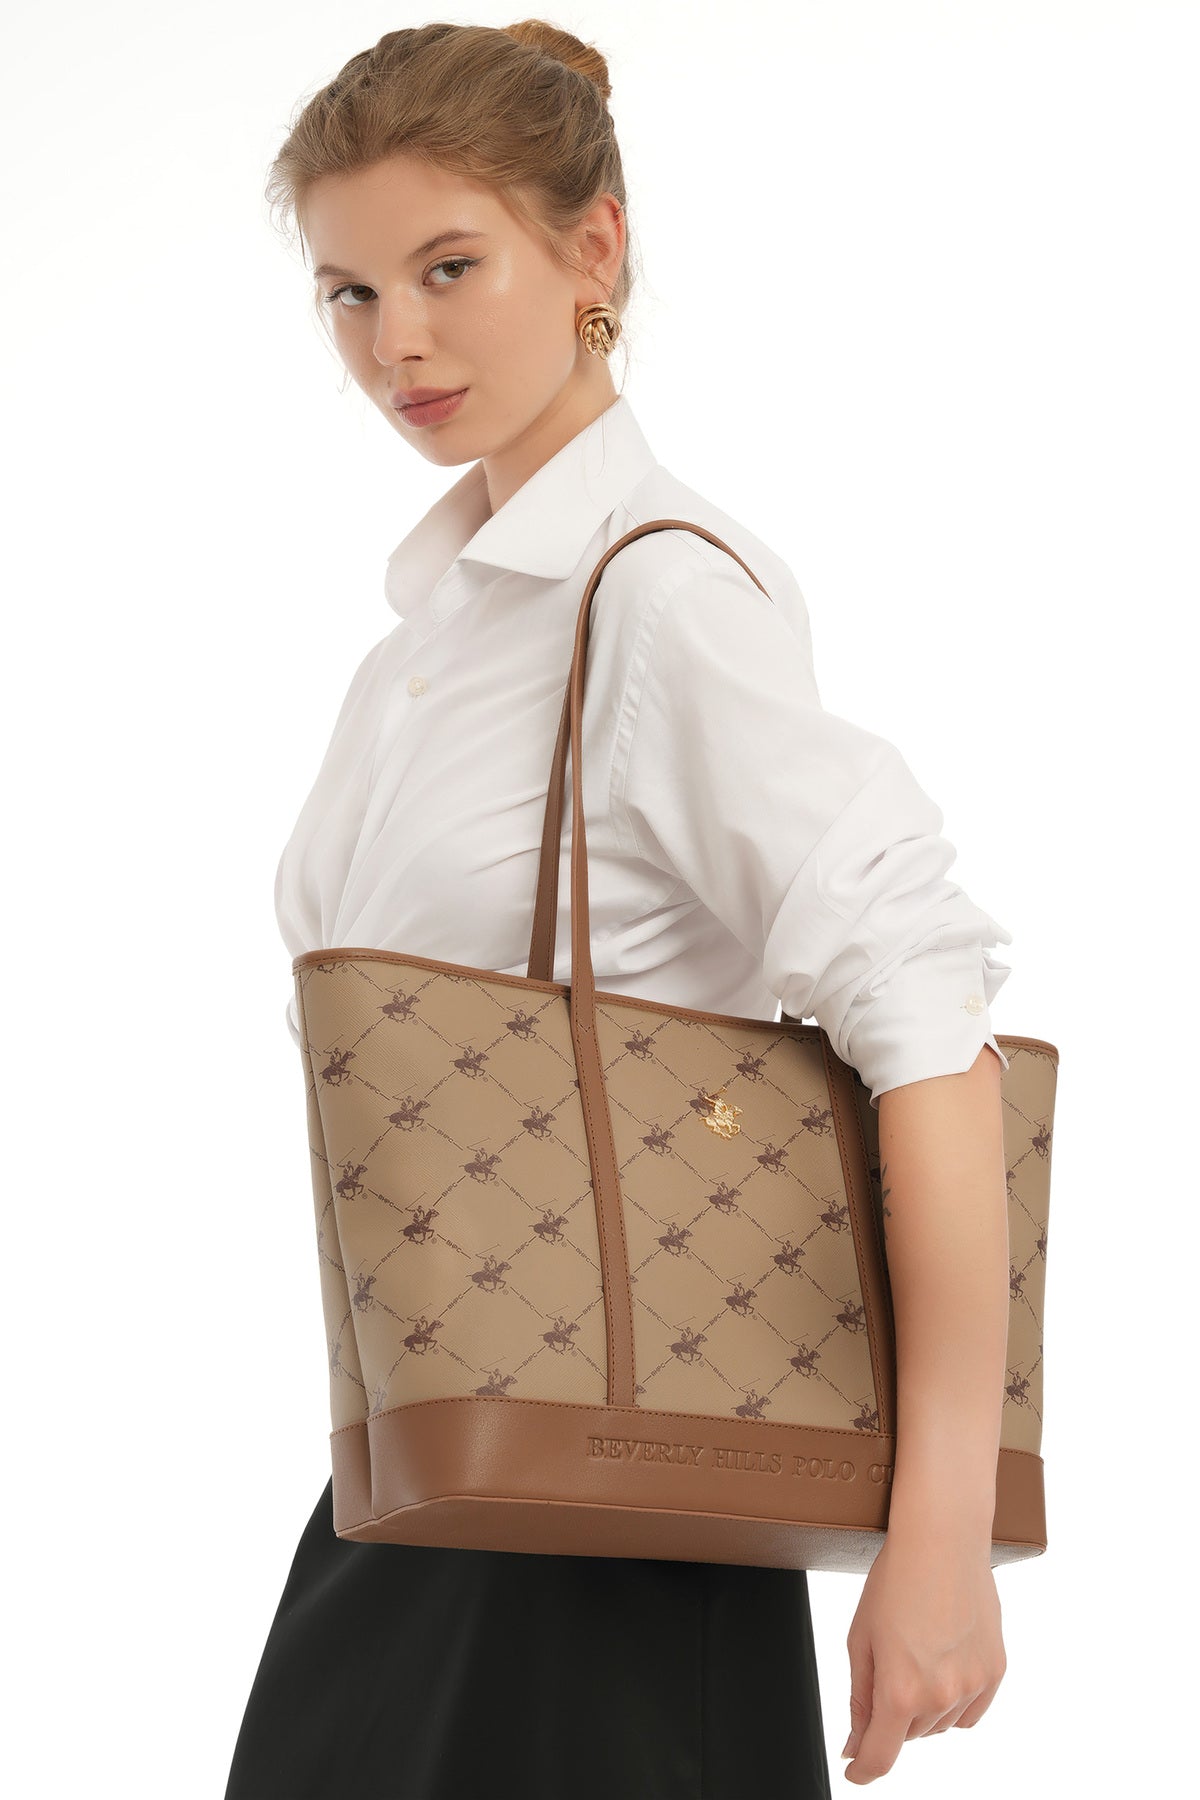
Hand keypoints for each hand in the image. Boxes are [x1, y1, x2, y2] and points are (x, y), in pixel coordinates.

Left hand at [839, 1526, 1006, 1783]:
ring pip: (939, 1725)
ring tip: (917, 1651)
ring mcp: (973, 1685)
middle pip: (909, 1735)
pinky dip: (954, 1700)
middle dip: (892, 1714)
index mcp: (899, 1689)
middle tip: (889, 1663)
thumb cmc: (895, 1579)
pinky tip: (943, 1662)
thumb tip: (856, 1746)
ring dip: (924, 1707)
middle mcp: (940, 1696)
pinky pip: (970, 1712)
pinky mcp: (996, 1671)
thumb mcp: (861, 1638)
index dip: (863, 1769)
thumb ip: (859, 1700)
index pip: (881, 1757)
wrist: (943, 1538)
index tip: (855, 1770)